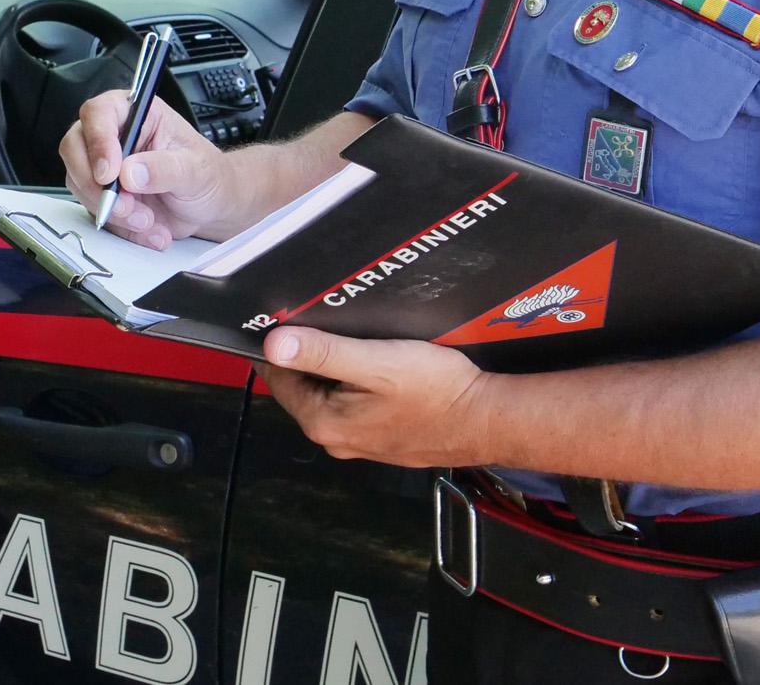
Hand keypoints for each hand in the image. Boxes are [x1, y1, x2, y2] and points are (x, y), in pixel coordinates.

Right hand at [58, 92, 239, 248]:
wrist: (209, 206)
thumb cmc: (206, 175)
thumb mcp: (196, 170)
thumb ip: (166, 168)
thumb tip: (131, 173)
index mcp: (136, 113)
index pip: (100, 113)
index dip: (98, 141)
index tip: (110, 174)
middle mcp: (113, 135)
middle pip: (74, 147)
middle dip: (96, 185)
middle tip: (126, 206)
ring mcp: (102, 165)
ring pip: (80, 183)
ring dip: (112, 210)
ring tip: (149, 220)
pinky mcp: (101, 194)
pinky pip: (94, 210)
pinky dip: (120, 227)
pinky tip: (149, 229)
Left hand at [258, 326, 494, 468]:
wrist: (487, 420)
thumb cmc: (434, 390)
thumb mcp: (375, 361)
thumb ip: (323, 352)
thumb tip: (273, 344)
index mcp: (322, 422)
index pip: (278, 377)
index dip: (281, 345)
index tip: (290, 316)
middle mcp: (334, 439)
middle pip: (302, 387)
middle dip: (309, 356)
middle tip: (327, 320)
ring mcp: (359, 443)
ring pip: (329, 395)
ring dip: (334, 368)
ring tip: (356, 339)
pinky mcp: (381, 440)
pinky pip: (354, 405)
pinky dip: (356, 384)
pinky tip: (378, 365)